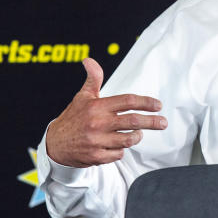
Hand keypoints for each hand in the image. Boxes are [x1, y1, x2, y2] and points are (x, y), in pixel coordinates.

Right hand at [45, 58, 166, 167]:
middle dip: (152, 122)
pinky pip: (119, 154)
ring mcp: (97, 141)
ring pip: (128, 140)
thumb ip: (93, 79)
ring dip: (137, 136)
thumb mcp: (82, 97)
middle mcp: (98, 123)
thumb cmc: (72, 118)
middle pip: (133, 121)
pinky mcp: (96, 157)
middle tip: (163, 122)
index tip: (158, 105)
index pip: (127, 101)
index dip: (146, 102)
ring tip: (139, 133)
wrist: (54, 144)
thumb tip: (89, 60)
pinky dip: (122, 150)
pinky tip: (118, 145)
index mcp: (97, 107)